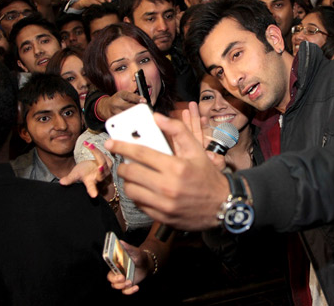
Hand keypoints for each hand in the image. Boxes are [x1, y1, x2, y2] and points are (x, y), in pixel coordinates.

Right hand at [60, 141, 112, 197]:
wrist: (91, 167)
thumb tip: (61, 182)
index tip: (94, 195)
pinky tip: (86, 144)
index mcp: (91, 182)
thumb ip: (70, 179)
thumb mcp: (75, 175)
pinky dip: (95, 149)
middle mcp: (100, 177)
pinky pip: (103, 154)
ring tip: (88, 145)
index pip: (91, 187)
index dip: (92, 191)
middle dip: (101, 171)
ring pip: (103, 161)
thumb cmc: (83, 173)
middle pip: (102, 174)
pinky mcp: (109, 162)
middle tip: (100, 166)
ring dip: (96, 153)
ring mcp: (106, 170)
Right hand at [96, 91, 146, 120]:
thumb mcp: (124, 95)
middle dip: (138, 109)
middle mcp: (116, 103)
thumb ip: (133, 98)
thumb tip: (144, 102)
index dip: (137, 98)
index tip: (144, 101)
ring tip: (140, 119)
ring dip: (134, 118)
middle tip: (145, 112)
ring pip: (126, 116)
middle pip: (128, 107)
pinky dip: (129, 123)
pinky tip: (134, 124)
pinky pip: (122, 122)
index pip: (129, 96)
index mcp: (120, 95)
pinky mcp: (113, 119)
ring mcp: (114, 111)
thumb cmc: (118, 100)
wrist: (105, 106)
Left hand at [104, 112, 229, 230]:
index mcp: (176, 167)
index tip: (111, 142)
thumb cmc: (207, 176)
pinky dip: (137, 195)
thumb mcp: (196, 149)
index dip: (122, 146)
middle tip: (125, 162)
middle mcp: (168, 186)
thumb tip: (157, 117)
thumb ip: (177, 129)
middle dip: (123, 165)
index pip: (140, 153)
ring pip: (131, 190)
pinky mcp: (162, 217)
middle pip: (130, 172)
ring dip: (128, 181)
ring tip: (135, 175)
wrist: (222, 205)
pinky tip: (144, 189)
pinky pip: (138, 205)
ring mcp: (164, 204)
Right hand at [107, 240, 149, 294]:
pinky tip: (136, 287)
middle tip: (123, 278)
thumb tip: (120, 241)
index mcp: (117, 263)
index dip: (111, 268)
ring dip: (122, 286)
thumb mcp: (135, 251)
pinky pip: (125, 291)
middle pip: (110, 279)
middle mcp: (117, 272)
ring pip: (116, 286)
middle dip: (115, 280)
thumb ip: (128, 247)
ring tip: (130, 282)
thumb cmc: (139, 256)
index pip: (109, 267)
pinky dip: (129, 291)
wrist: (147, 264)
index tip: (117, 269)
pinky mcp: (127, 285)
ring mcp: (122, 279)